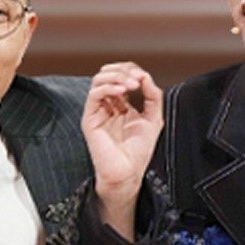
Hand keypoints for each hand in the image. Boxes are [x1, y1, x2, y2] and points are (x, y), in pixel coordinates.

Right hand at [83, 62, 162, 237]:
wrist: (128, 173)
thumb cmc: (137, 153)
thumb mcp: (154, 118)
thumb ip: (152, 96)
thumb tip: (145, 76)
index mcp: (122, 105)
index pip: (122, 76)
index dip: (132, 71)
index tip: (143, 77)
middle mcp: (108, 105)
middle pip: (109, 73)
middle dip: (124, 71)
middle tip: (137, 78)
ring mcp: (98, 111)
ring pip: (99, 80)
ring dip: (117, 77)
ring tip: (130, 84)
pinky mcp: (90, 119)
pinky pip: (94, 95)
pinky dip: (108, 88)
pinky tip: (121, 91)